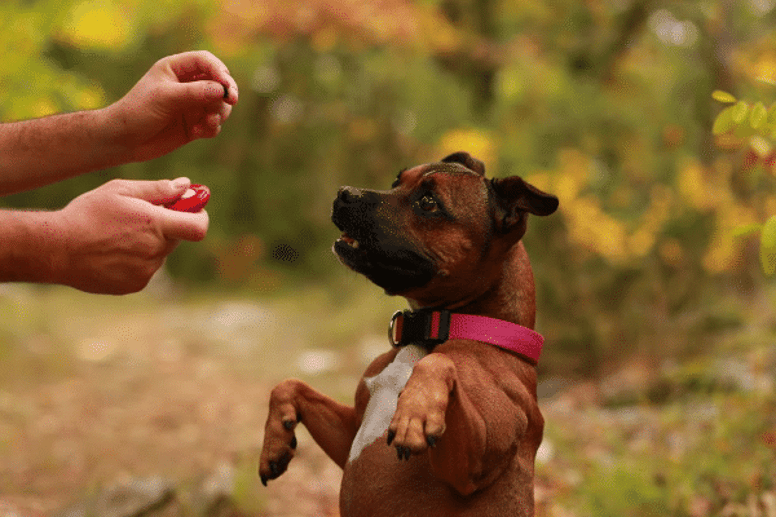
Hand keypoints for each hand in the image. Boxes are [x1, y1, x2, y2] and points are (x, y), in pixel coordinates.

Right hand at [52, 178, 208, 293]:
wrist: (56, 249)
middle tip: (142, 216)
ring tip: (118, 235)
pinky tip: (113, 251)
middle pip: (177, 238)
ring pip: (160, 254)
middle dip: (168, 226)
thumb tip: (187, 185)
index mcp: (155, 225)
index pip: (198, 227)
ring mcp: (146, 271)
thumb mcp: (121, 191)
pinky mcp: (135, 285)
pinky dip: (137, 259)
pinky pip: (146, 268)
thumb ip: (158, 189)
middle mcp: (155, 252)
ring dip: (150, 243)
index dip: (200, 216)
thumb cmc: (87, 214)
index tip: (193, 208)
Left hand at [105, 51, 238, 163]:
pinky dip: (211, 127)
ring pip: (220, 105)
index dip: (220, 71)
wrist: (124, 140)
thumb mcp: (166, 97)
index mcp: (176, 69)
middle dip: (226, 93)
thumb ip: (195, 92)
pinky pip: (213, 124)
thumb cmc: (138, 111)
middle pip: (218, 83)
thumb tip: (222, 91)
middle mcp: (187, 85)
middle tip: (231, 101)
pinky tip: (197, 132)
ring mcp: (192, 106)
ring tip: (208, 122)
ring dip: (219, 113)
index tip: (226, 87)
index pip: (206, 62)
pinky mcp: (194, 125)